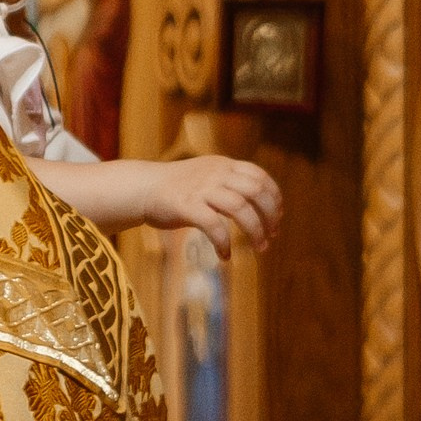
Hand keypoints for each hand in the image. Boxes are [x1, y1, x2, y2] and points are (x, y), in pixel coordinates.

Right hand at [146, 156, 282, 256]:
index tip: (278, 217)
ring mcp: (201, 189)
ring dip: (255, 232)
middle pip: (255, 192)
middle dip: (269, 217)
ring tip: (259, 248)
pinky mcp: (186, 206)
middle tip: (271, 236)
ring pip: (240, 209)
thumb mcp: (208, 176)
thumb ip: (231, 184)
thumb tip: (261, 206)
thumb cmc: (178, 188)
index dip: (274, 197)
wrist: (142, 187)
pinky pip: (214, 226)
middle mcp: (215, 173)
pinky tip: (225, 256)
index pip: (259, 176)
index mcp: (223, 165)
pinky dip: (224, 244)